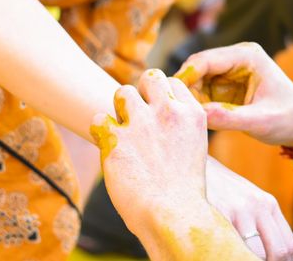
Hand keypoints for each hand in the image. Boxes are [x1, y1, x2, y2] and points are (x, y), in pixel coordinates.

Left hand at [90, 70, 214, 255]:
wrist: (173, 214)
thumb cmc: (184, 189)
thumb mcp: (194, 146)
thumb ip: (179, 124)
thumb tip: (159, 114)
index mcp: (192, 113)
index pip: (173, 82)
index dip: (162, 96)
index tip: (158, 113)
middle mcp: (168, 112)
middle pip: (150, 77)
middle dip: (142, 91)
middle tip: (137, 114)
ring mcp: (141, 124)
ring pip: (122, 92)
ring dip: (120, 108)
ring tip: (123, 129)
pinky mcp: (115, 140)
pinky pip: (98, 118)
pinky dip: (100, 130)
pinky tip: (108, 144)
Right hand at [176, 42, 292, 146]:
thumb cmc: (290, 119)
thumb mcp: (262, 121)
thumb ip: (231, 118)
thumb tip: (199, 115)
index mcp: (247, 56)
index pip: (205, 59)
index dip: (185, 76)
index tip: (171, 98)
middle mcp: (236, 58)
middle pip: (196, 69)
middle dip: (186, 91)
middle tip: (180, 116)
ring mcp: (230, 71)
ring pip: (196, 82)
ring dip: (191, 100)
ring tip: (192, 122)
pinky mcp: (226, 86)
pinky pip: (202, 93)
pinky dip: (199, 106)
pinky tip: (202, 122)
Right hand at [206, 158, 292, 260]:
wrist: (196, 165)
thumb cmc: (221, 190)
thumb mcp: (247, 202)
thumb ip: (261, 224)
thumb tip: (271, 256)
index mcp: (269, 205)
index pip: (289, 246)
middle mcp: (259, 206)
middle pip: (278, 252)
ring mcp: (240, 210)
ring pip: (257, 254)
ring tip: (238, 259)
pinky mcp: (220, 213)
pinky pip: (232, 246)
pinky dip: (231, 255)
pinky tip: (223, 254)